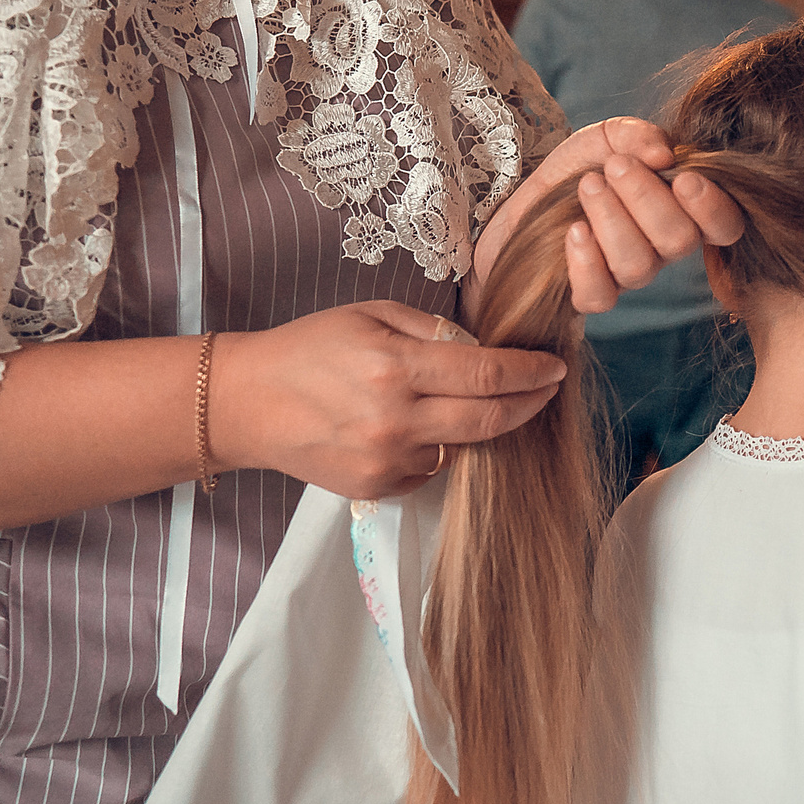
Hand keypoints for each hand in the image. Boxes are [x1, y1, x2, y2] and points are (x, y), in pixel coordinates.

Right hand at [210, 300, 569, 498]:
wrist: (248, 404)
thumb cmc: (310, 348)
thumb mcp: (373, 315)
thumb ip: (434, 332)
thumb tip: (486, 349)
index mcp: (394, 368)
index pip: (486, 375)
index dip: (529, 372)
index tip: (556, 366)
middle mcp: (394, 421)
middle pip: (489, 420)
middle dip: (530, 404)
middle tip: (549, 388)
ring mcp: (386, 461)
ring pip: (463, 445)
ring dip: (484, 424)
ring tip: (489, 400)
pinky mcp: (376, 487)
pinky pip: (432, 466)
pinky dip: (441, 444)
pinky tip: (427, 423)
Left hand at [473, 117, 746, 313]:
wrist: (523, 195)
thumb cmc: (580, 165)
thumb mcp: (607, 137)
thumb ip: (637, 136)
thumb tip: (664, 154)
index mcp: (683, 208)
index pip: (724, 225)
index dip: (712, 208)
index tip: (682, 177)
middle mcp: (663, 247)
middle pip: (679, 242)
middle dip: (645, 198)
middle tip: (613, 166)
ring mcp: (628, 274)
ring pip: (638, 266)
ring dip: (611, 219)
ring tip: (587, 185)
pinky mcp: (590, 292)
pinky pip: (599, 296)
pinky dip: (586, 261)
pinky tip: (574, 231)